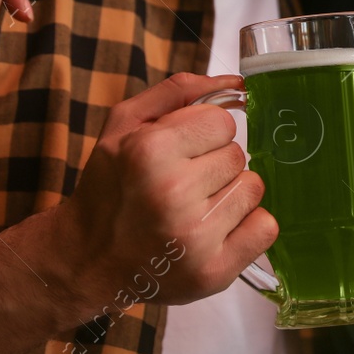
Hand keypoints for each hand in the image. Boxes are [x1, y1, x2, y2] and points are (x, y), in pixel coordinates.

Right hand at [54, 73, 276, 311]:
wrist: (86, 261)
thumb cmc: (109, 188)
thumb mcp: (124, 125)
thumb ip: (178, 91)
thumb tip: (237, 82)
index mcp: (150, 152)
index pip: (222, 122)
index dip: (202, 134)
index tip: (178, 152)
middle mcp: (174, 194)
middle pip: (238, 156)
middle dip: (214, 165)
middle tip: (181, 185)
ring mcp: (196, 238)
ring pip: (254, 189)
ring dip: (230, 195)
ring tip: (195, 209)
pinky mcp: (214, 272)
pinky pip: (266, 228)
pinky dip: (248, 227)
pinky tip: (215, 230)